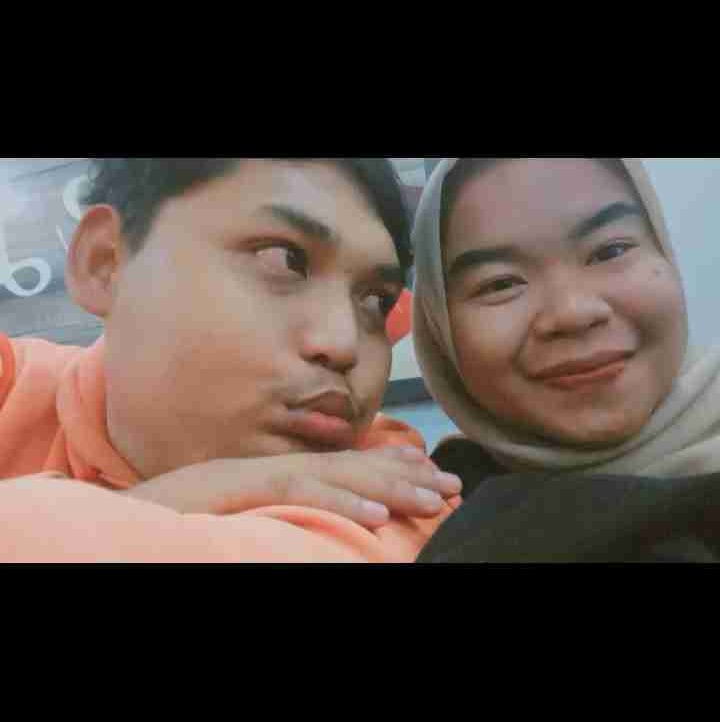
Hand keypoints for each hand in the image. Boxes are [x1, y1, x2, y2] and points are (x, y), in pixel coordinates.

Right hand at [123, 446, 461, 528]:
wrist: (156, 497)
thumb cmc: (210, 503)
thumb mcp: (266, 501)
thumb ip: (301, 498)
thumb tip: (336, 509)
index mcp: (301, 467)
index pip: (361, 467)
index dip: (402, 473)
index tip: (438, 483)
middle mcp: (297, 463)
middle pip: (365, 467)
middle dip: (412, 477)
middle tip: (454, 487)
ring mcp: (280, 471)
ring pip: (348, 477)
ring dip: (394, 488)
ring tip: (433, 499)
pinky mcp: (259, 484)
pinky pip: (309, 493)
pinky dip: (346, 503)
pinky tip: (379, 516)